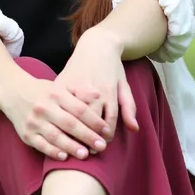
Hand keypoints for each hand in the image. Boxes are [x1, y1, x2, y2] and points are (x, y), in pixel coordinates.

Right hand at [0, 75, 110, 160]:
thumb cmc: (43, 91)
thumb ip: (80, 91)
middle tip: (102, 146)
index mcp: (56, 94)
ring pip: (56, 136)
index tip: (107, 130)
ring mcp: (34, 121)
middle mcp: (44, 107)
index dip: (94, 120)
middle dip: (87, 136)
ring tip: (86, 155)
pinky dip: (53, 151)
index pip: (79, 108)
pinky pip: (41, 145)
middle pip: (70, 124)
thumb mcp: (60, 86)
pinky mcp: (26, 134)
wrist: (13, 93)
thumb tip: (99, 94)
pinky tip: (65, 157)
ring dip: (72, 147)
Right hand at [56, 27, 138, 141]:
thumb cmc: (112, 67)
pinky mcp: (61, 84)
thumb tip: (134, 129)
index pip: (109, 120)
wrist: (96, 44)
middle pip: (92, 120)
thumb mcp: (124, 85)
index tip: (104, 144)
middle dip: (92, 137)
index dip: (107, 135)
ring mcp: (75, 86)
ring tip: (78, 144)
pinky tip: (63, 128)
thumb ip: (129, 107)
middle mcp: (92, 89)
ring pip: (75, 115)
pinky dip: (62, 118)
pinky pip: (60, 106)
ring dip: (77, 132)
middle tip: (91, 150)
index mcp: (108, 91)